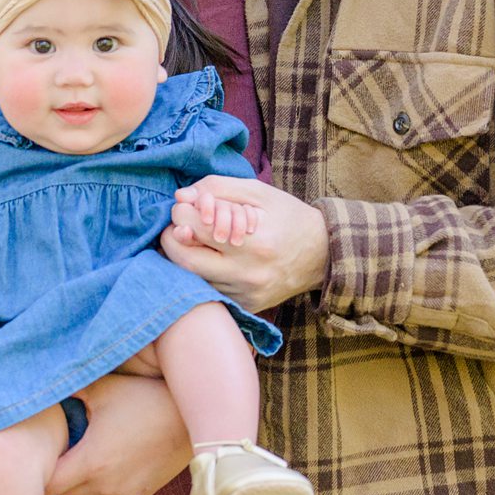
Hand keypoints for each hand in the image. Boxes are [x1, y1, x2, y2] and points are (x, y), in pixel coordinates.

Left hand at [44, 373, 191, 494]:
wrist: (191, 416)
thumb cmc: (145, 399)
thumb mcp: (103, 389)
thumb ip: (70, 391)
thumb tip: (47, 388)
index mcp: (91, 462)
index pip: (48, 484)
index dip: (38, 472)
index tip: (37, 457)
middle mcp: (106, 486)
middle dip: (54, 480)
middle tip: (50, 459)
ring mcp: (124, 494)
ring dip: (74, 489)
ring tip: (72, 466)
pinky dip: (95, 493)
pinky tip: (96, 472)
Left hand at [160, 175, 328, 311]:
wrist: (323, 254)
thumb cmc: (288, 216)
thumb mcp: (258, 192)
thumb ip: (217, 188)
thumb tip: (180, 198)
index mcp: (253, 243)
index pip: (195, 228)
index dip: (183, 213)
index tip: (188, 205)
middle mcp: (247, 275)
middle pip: (184, 261)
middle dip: (172, 238)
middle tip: (179, 225)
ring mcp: (245, 295)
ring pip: (192, 279)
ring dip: (185, 256)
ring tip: (196, 239)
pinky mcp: (245, 306)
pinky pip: (209, 291)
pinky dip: (201, 274)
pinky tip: (210, 258)